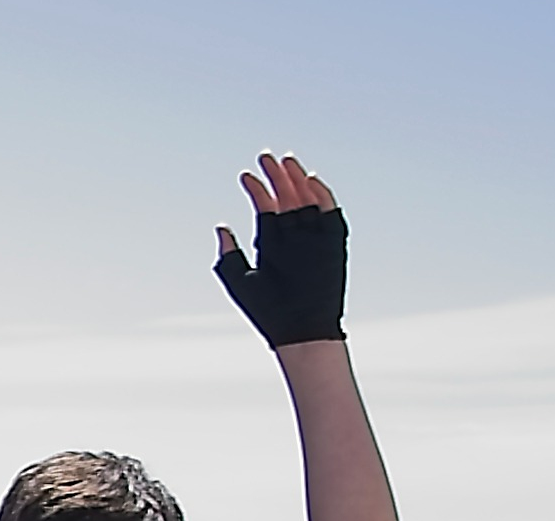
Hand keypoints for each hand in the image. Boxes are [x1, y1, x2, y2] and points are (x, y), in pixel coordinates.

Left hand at [214, 153, 350, 348]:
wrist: (298, 330)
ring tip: (286, 162)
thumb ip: (229, 254)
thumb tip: (221, 227)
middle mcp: (293, 239)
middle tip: (266, 156)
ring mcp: (313, 240)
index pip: (266, 210)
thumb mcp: (238, 280)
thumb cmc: (266, 311)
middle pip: (287, 200)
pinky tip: (310, 180)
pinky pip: (330, 216)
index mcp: (272, 245)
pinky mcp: (333, 245)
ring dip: (298, 181)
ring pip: (307, 202)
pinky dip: (323, 198)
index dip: (257, 191)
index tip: (245, 176)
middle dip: (277, 178)